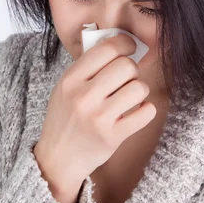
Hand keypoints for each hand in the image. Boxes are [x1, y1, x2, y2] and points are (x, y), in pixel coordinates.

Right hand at [34, 33, 156, 191]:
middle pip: (126, 66)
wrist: (57, 159)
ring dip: (140, 91)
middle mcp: (84, 97)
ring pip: (139, 88)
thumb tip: (117, 44)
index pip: (107, 49)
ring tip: (131, 97)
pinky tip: (138, 111)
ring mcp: (99, 118)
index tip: (130, 47)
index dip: (125, 43)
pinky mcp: (113, 136)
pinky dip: (147, 110)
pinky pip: (146, 113)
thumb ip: (86, 68)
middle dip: (132, 70)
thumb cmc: (65, 119)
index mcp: (70, 80)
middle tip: (127, 79)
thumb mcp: (64, 88)